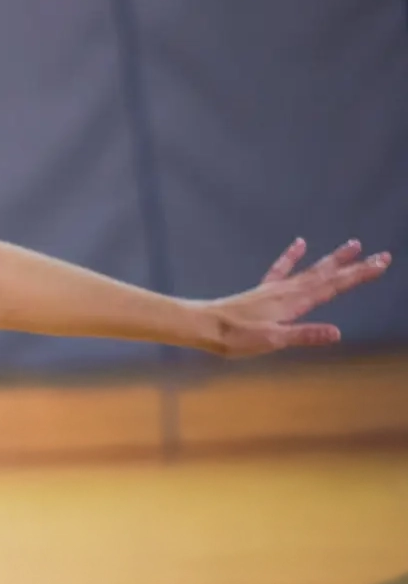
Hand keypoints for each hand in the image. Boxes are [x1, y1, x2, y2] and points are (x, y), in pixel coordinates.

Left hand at [202, 238, 390, 357]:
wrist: (203, 326)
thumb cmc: (235, 337)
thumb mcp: (273, 340)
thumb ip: (305, 335)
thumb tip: (337, 333)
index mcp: (294, 302)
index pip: (334, 286)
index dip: (358, 275)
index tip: (381, 262)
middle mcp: (288, 290)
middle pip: (327, 275)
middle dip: (355, 266)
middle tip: (381, 255)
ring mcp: (275, 288)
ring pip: (310, 270)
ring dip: (332, 259)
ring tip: (353, 244)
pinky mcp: (263, 291)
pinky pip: (281, 269)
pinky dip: (292, 256)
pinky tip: (300, 243)